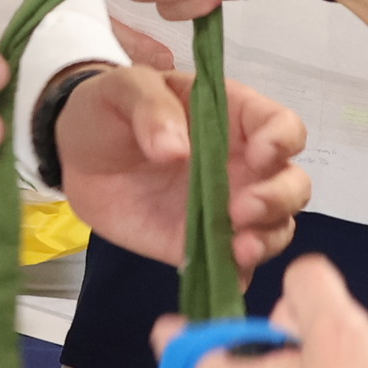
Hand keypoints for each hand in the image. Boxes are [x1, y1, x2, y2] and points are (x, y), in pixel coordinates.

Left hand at [49, 62, 311, 275]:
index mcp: (236, 119)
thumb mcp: (125, 88)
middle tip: (243, 210)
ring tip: (238, 250)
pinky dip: (238, 277)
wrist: (76, 154)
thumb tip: (175, 149)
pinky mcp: (202, 245)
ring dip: (267, 240)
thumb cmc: (110, 109)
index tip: (259, 155)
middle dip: (278, 199)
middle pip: (291, 184)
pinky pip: (234, 267)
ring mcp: (228, 209)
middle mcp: (244, 166)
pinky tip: (225, 279)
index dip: (282, 141)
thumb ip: (151, 108)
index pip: (283, 127)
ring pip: (275, 228)